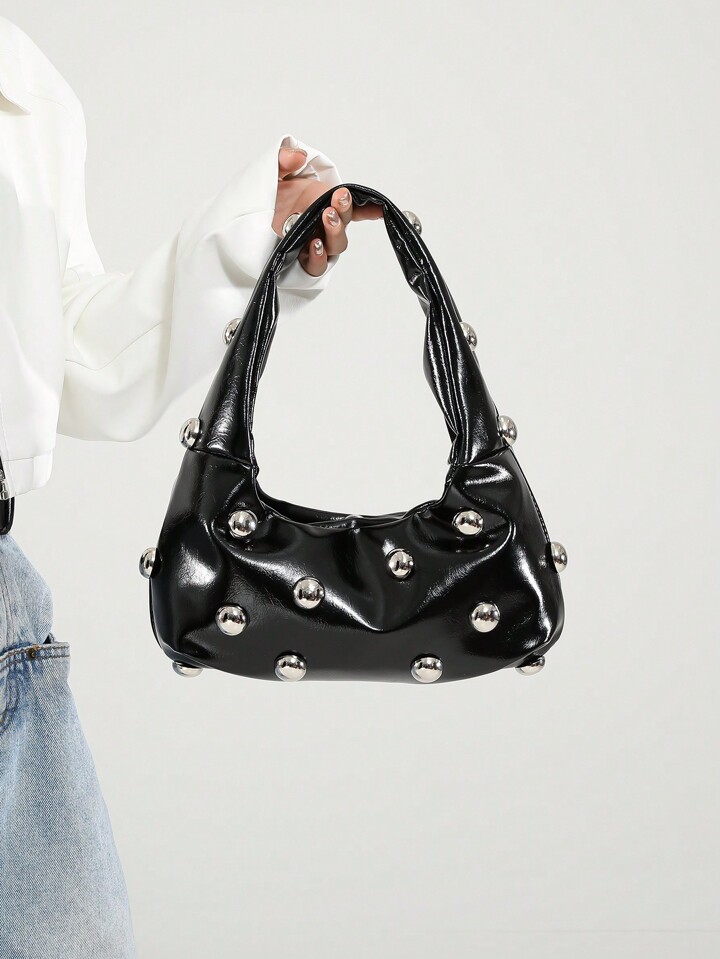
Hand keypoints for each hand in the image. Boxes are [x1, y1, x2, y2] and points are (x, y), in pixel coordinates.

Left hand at [273, 147, 382, 275]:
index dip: (368, 207)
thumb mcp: (273, 171)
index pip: (351, 206)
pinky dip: (319, 257)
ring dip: (335, 232)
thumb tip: (298, 156)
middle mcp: (323, 224)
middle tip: (337, 201)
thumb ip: (284, 159)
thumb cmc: (267, 198)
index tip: (379, 205)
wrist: (246, 219)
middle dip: (344, 211)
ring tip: (326, 219)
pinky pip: (317, 265)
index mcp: (323, 203)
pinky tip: (313, 245)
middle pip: (344, 223)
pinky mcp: (302, 259)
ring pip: (336, 244)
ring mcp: (315, 242)